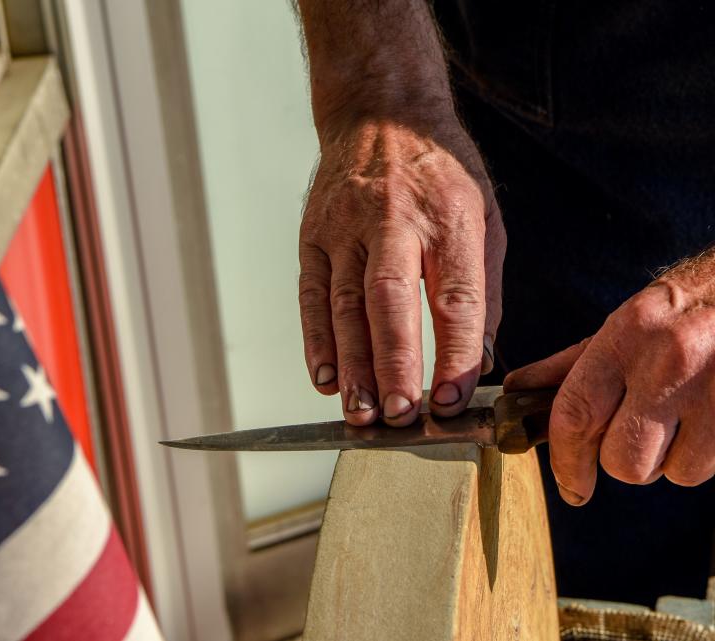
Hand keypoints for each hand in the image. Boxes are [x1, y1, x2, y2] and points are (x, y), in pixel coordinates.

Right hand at [299, 118, 505, 425]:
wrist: (378, 113)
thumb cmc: (438, 171)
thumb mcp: (483, 216)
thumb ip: (481, 291)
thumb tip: (479, 360)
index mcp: (448, 215)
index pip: (455, 295)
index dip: (455, 351)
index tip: (453, 397)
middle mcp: (393, 219)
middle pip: (390, 300)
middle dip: (395, 363)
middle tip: (400, 414)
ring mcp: (345, 227)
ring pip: (344, 304)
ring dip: (352, 364)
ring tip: (361, 412)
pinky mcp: (313, 235)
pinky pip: (310, 294)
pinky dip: (316, 340)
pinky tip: (325, 377)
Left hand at [505, 249, 714, 504]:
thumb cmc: (690, 306)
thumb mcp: (629, 321)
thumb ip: (573, 363)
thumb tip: (519, 389)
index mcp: (627, 336)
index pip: (577, 414)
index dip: (566, 461)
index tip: (570, 486)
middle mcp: (669, 363)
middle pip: (625, 460)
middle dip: (625, 461)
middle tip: (635, 434)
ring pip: (676, 472)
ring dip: (672, 459)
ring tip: (682, 417)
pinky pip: (711, 466)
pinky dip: (704, 454)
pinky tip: (708, 417)